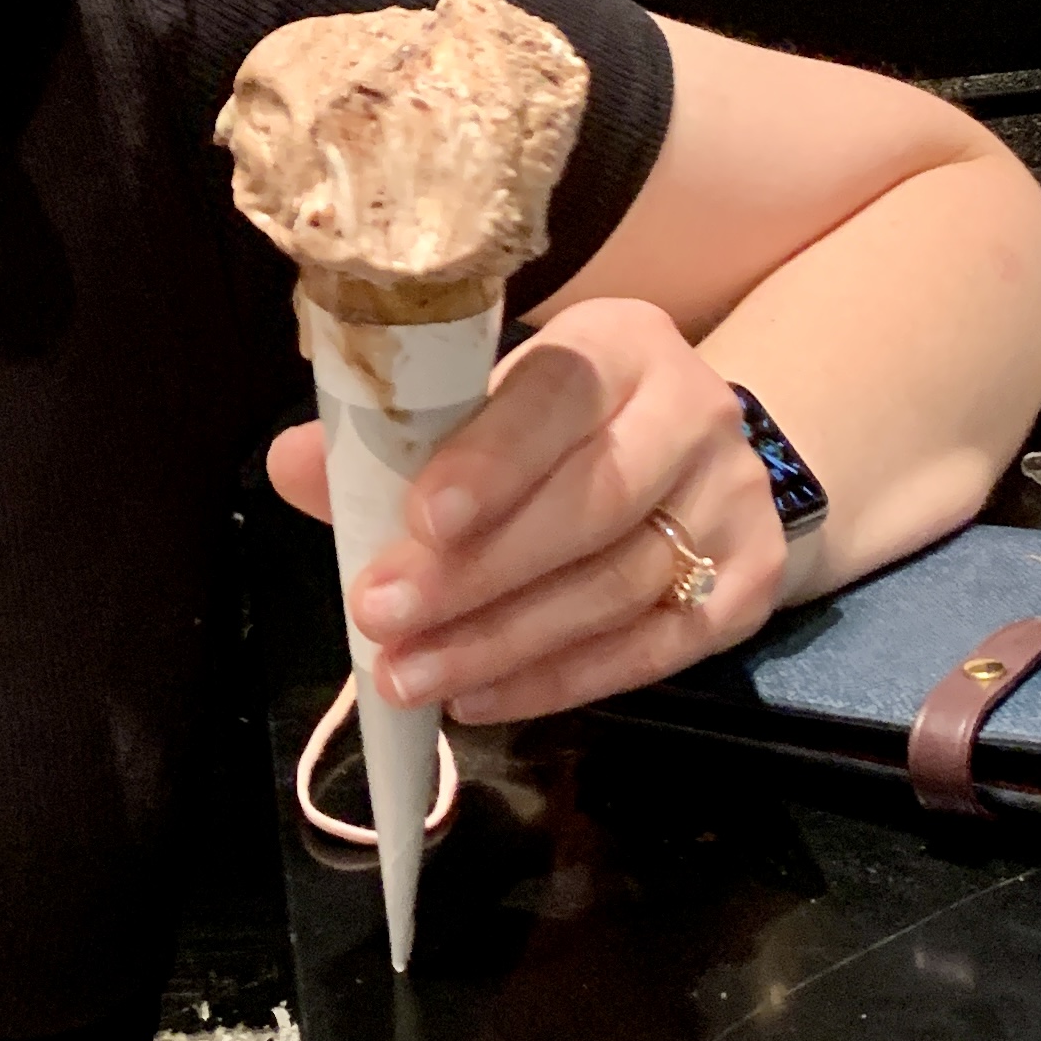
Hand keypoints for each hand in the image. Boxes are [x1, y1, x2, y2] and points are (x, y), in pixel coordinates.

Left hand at [263, 299, 787, 723]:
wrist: (695, 467)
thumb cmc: (556, 434)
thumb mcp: (482, 409)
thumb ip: (392, 439)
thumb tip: (292, 464)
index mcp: (621, 343)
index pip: (560, 393)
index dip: (494, 460)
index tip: (421, 519)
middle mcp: (695, 410)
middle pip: (594, 500)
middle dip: (478, 573)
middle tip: (383, 619)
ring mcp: (733, 500)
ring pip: (618, 584)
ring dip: (504, 641)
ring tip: (413, 677)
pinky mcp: (748, 585)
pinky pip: (653, 649)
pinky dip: (561, 681)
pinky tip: (481, 697)